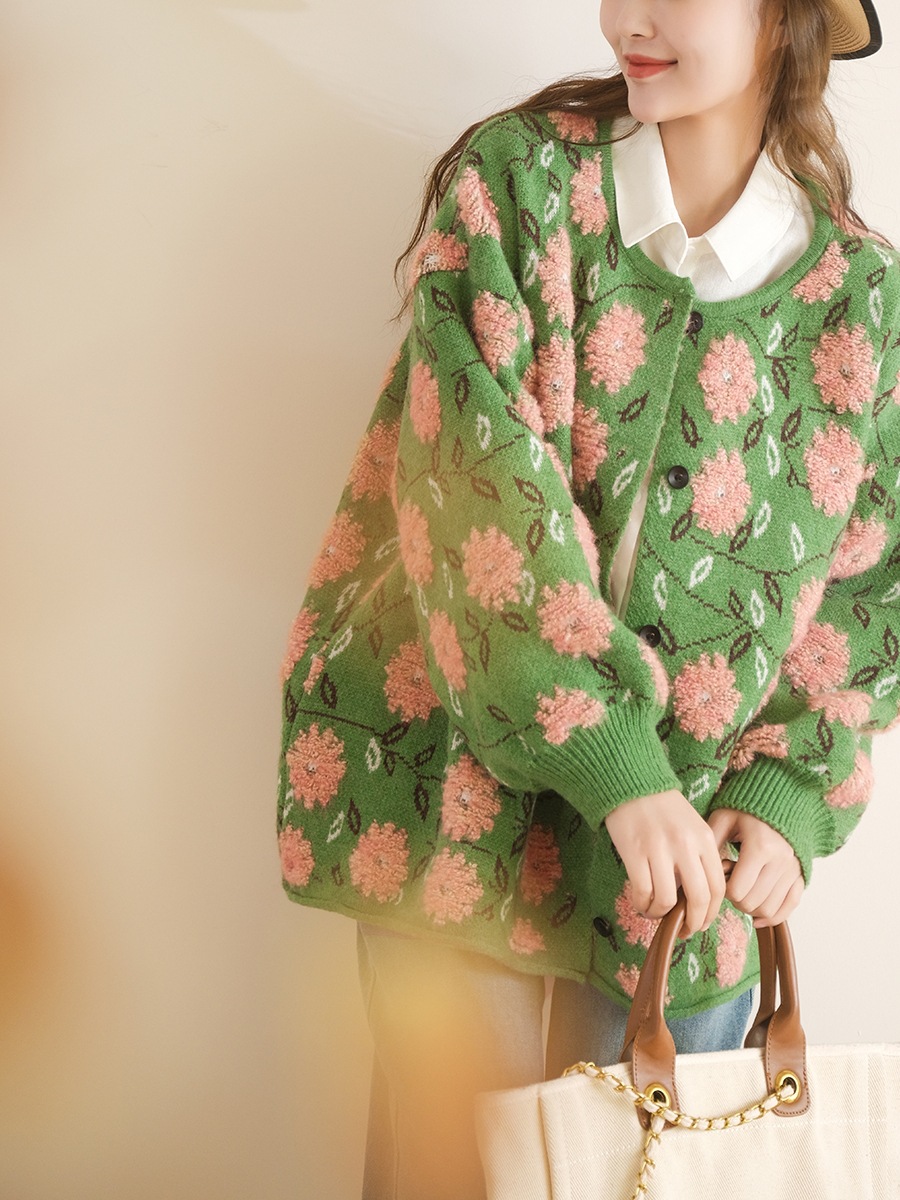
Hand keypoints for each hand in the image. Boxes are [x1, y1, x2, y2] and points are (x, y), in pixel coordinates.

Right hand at [604, 789, 726, 939]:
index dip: (711, 913)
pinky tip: (641, 903)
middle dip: (693, 923)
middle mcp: (686, 846)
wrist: (632, 781)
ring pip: (668, 899)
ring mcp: (660, 849)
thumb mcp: (693, 825)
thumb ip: (700, 854)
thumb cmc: (662, 805)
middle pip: (698, 899)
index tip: (701, 922)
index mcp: (705, 839)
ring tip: (655, 913)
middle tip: (684, 931)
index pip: (718, 887)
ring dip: (662, 915)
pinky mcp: (635, 852)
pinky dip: (643, 905)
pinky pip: (643, 891)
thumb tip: (700, 894)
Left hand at [706, 808, 804, 927]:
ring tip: (744, 887)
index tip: (721, 873)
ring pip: (768, 909)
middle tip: (730, 882)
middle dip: (735, 899)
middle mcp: (781, 861)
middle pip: (752, 903)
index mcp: (761, 847)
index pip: (737, 891)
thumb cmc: (746, 808)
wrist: (780, 798)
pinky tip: (757, 914)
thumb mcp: (723, 818)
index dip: (722, 889)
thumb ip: (711, 843)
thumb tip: (700, 871)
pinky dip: (772, 916)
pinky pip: (789, 908)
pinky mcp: (800, 875)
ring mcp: (793, 870)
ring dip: (750, 907)